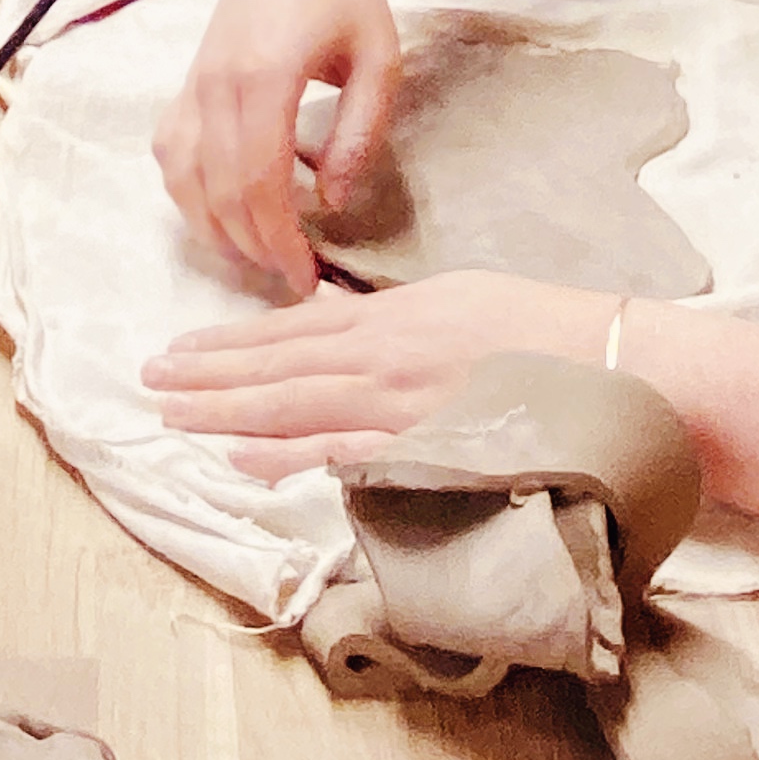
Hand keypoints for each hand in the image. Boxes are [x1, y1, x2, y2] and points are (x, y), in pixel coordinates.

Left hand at [144, 274, 601, 476]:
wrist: (609, 364)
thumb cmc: (543, 330)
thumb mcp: (457, 300)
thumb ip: (395, 316)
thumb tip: (344, 319)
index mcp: (390, 316)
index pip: (290, 329)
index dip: (229, 344)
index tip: (179, 350)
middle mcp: (382, 355)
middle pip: (275, 367)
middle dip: (206, 375)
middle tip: (148, 380)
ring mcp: (399, 403)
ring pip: (292, 406)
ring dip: (225, 411)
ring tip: (170, 412)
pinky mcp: (423, 446)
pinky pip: (341, 454)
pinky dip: (287, 456)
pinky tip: (242, 459)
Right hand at [153, 0, 399, 292]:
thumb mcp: (378, 61)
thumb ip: (357, 135)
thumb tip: (330, 201)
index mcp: (264, 77)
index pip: (259, 183)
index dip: (278, 240)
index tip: (306, 278)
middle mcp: (215, 84)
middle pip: (219, 192)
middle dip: (253, 248)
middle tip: (291, 279)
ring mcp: (192, 82)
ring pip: (183, 179)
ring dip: (215, 229)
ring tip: (256, 255)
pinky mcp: (185, 81)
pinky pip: (169, 151)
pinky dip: (186, 191)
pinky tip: (217, 210)